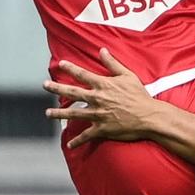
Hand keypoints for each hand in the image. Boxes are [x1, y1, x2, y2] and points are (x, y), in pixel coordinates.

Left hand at [43, 48, 159, 148]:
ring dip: (59, 114)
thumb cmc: (139, 95)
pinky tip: (69, 144)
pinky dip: (77, 141)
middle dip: (57, 88)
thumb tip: (102, 50)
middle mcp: (97, 99)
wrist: (149, 116)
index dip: (70, 68)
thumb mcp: (127, 75)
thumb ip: (112, 63)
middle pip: (72, 93)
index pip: (82, 74)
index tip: (60, 64)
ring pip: (74, 114)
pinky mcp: (102, 129)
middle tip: (45, 85)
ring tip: (47, 113)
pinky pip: (86, 135)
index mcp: (103, 85)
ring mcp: (98, 115)